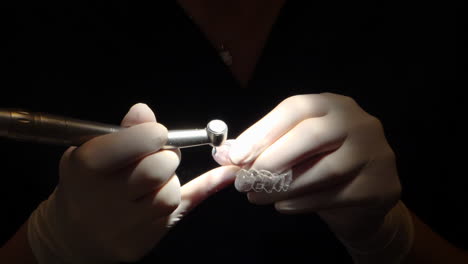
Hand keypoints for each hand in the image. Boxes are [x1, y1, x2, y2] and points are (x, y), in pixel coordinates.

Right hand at [28, 103, 237, 262]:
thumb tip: (144, 110)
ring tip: (153, 181)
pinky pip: (179, 211)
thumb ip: (122, 132)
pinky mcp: (140, 243)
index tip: (156, 134)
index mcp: (87, 166)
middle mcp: (103, 198)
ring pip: (170, 194)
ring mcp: (122, 226)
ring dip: (170, 181)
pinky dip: (193, 192)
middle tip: (159, 156)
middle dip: (166, 157)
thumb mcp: (91, 151)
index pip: (138, 141)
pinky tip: (222, 176)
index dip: (154, 134)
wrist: (74, 234)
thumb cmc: (85, 184)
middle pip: (159, 169)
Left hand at [215, 93, 400, 246]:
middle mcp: (359, 122)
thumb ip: (262, 150)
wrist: (362, 198)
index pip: (295, 109)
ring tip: (255, 196)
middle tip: (243, 180)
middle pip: (312, 135)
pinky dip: (302, 203)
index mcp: (333, 105)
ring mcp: (376, 153)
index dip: (262, 131)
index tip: (234, 156)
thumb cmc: (321, 166)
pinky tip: (282, 205)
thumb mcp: (294, 151)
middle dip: (272, 159)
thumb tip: (224, 156)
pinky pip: (335, 196)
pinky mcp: (382, 185)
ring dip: (283, 186)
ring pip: (324, 170)